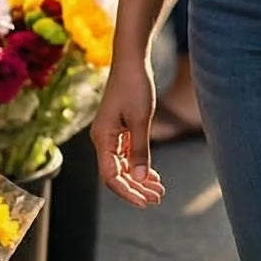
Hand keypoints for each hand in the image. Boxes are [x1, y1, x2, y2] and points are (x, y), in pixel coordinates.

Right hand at [90, 59, 165, 207]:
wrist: (132, 59)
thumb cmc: (135, 85)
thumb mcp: (140, 119)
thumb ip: (140, 150)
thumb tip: (139, 180)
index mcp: (102, 138)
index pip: (111, 176)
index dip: (127, 192)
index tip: (146, 202)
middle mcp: (102, 139)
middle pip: (116, 174)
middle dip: (135, 189)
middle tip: (158, 198)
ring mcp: (109, 134)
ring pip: (122, 166)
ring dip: (138, 179)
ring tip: (158, 189)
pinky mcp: (117, 128)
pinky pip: (125, 154)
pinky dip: (137, 165)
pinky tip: (152, 174)